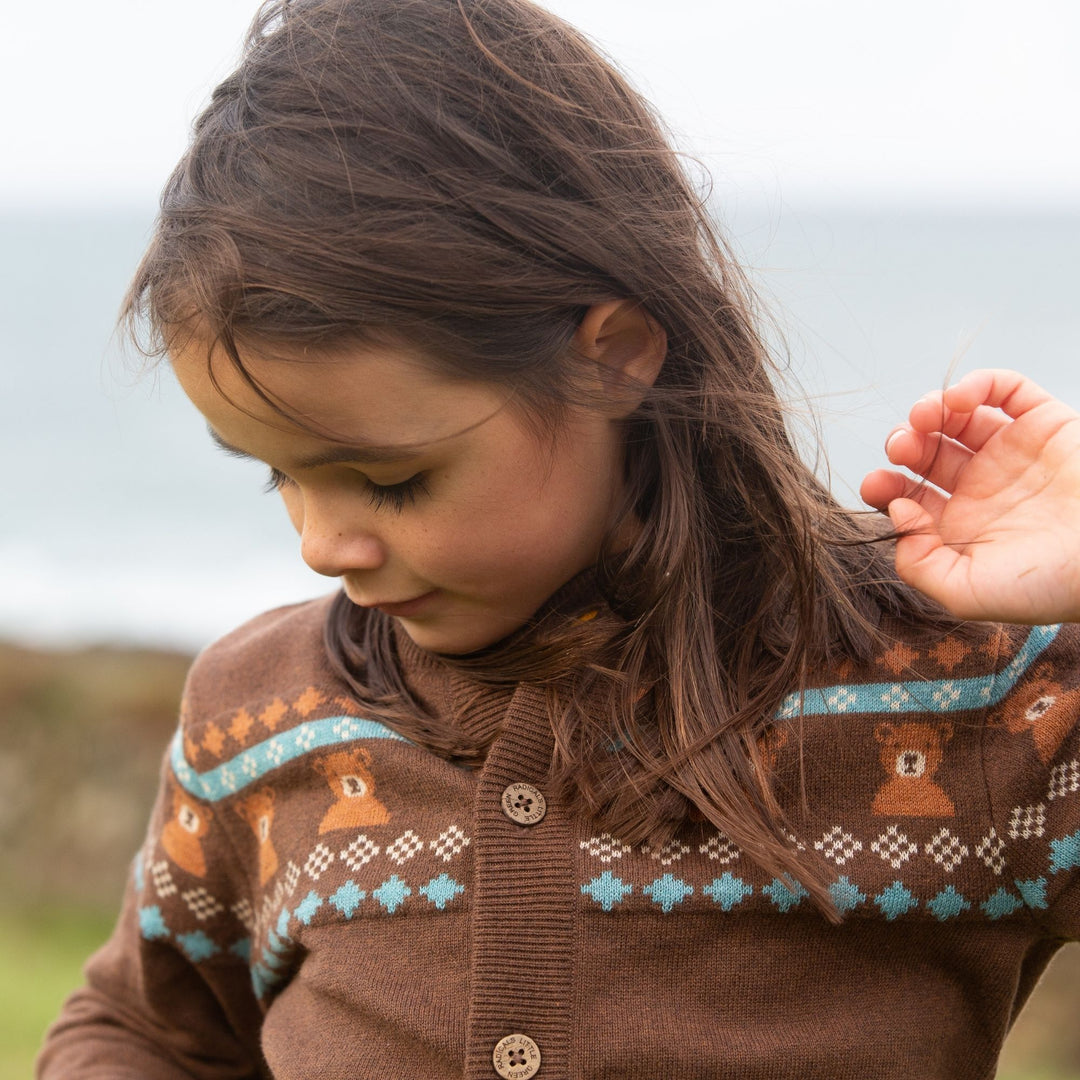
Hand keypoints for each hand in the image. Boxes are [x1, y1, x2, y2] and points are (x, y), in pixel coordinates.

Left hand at [860, 368, 1079, 623]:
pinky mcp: (1046, 424)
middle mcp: (983, 488)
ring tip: (925, 418)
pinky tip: (958, 399)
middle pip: (924, 455)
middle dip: (902, 446)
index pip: (906, 497)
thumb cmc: (1048, 584)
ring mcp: (1013, 454)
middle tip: (901, 449)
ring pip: (955, 420)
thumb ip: (918, 565)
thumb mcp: (967, 594)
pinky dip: (976, 385)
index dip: (885, 487)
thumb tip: (897, 513)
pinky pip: (1005, 390)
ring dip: (928, 411)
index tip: (882, 487)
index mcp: (961, 528)